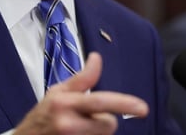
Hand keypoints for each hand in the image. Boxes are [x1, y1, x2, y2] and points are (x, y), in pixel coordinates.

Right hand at [14, 52, 148, 134]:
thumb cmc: (43, 115)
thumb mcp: (58, 92)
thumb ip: (82, 78)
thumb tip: (97, 57)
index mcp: (65, 104)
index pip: (100, 102)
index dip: (124, 104)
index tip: (143, 108)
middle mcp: (68, 124)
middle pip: (109, 124)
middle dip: (103, 121)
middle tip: (87, 119)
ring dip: (96, 133)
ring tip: (78, 130)